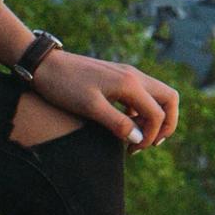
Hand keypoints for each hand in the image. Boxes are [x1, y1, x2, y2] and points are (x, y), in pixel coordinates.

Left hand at [31, 49, 177, 150]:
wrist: (45, 65)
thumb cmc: (64, 86)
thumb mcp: (90, 108)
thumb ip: (117, 123)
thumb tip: (139, 139)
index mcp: (130, 84)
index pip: (157, 113)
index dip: (151, 135)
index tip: (133, 149)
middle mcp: (134, 76)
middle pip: (169, 98)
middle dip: (166, 123)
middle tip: (150, 143)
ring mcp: (127, 74)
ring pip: (157, 95)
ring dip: (154, 117)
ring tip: (136, 138)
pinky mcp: (118, 77)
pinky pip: (142, 94)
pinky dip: (142, 110)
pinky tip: (125, 123)